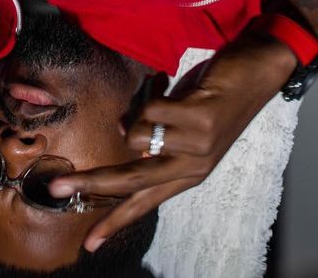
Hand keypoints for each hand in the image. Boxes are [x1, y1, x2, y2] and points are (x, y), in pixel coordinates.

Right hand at [48, 34, 297, 252]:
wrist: (260, 72)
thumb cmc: (217, 95)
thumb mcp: (187, 126)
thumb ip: (158, 137)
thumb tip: (123, 134)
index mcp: (188, 173)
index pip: (144, 204)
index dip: (114, 222)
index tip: (89, 245)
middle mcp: (193, 167)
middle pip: (132, 182)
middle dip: (92, 183)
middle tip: (57, 186)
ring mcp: (199, 146)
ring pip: (138, 137)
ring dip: (140, 113)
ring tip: (166, 99)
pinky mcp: (203, 122)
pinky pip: (153, 111)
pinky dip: (155, 95)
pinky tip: (176, 90)